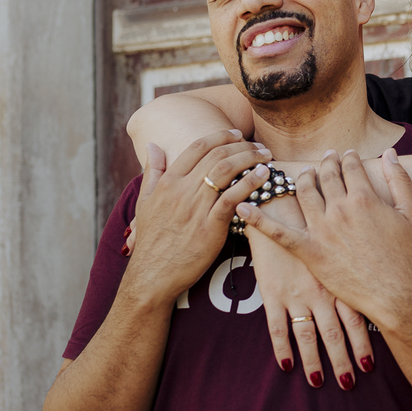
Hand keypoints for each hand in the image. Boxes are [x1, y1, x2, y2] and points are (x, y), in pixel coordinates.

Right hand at [127, 130, 270, 299]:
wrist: (152, 275)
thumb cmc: (151, 241)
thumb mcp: (144, 203)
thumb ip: (152, 172)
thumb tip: (152, 144)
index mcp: (168, 182)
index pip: (197, 147)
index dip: (220, 136)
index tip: (237, 134)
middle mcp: (182, 190)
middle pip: (217, 155)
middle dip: (242, 146)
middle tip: (259, 146)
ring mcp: (196, 208)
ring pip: (226, 171)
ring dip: (250, 159)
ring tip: (266, 157)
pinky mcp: (210, 227)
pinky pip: (233, 197)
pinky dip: (250, 183)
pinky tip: (264, 176)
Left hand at [235, 148, 411, 330]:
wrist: (395, 293)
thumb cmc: (407, 255)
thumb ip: (400, 180)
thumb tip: (391, 153)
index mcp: (365, 197)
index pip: (350, 167)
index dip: (348, 158)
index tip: (347, 154)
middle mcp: (340, 209)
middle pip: (326, 177)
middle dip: (325, 163)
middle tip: (325, 158)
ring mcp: (322, 230)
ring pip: (304, 194)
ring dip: (301, 179)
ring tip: (302, 174)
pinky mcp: (310, 251)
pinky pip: (279, 233)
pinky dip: (258, 219)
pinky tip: (242, 206)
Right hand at [245, 222, 374, 389]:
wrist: (281, 207)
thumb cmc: (316, 223)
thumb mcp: (340, 242)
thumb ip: (354, 265)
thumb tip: (376, 289)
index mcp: (339, 279)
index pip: (355, 318)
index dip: (362, 343)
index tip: (370, 366)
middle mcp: (320, 290)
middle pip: (335, 333)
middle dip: (342, 360)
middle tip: (350, 382)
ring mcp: (296, 294)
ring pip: (307, 335)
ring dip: (313, 360)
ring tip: (318, 381)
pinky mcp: (272, 294)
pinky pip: (277, 328)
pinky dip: (282, 350)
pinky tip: (287, 366)